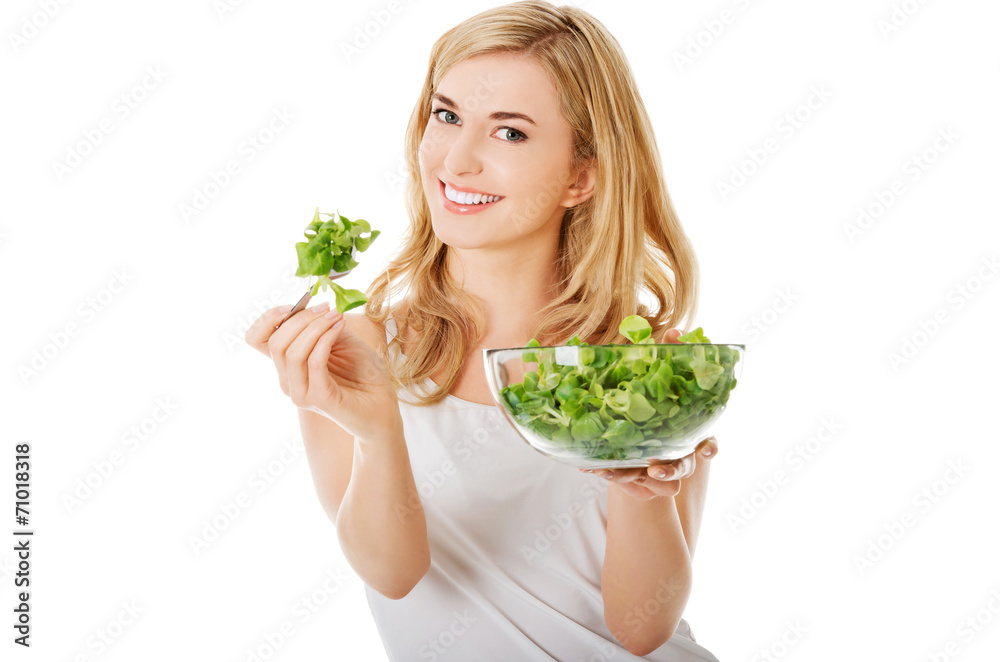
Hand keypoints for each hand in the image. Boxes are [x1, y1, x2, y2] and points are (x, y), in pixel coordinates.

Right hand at [244, 301, 400, 440]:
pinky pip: (314, 362)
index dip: (269, 318)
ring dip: (315, 327)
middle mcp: (289, 381)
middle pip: (275, 343)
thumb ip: (321, 326)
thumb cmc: (362, 373)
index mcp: (288, 366)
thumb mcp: (340, 340)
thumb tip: (312, 308)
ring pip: (291, 352)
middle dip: (301, 319)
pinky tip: (340, 328)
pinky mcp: (319, 399)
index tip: (296, 304)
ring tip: (336, 317)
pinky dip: (326, 339)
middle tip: (326, 308)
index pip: (256, 340)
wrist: (384, 404)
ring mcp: (301, 393)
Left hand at [577, 327, 718, 499]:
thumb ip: (671, 354)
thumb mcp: (664, 374)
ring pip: (650, 480)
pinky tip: (589, 466)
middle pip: (682, 468)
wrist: (638, 420)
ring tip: (611, 472)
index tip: (705, 450)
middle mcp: (679, 453)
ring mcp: (658, 466)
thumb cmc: (658, 395)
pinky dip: (608, 473)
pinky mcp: (636, 473)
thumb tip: (674, 331)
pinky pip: (625, 479)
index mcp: (692, 432)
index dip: (708, 449)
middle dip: (670, 471)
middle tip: (654, 469)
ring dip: (632, 476)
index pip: (708, 444)